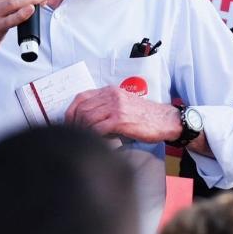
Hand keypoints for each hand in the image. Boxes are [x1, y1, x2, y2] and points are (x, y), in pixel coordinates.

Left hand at [65, 86, 181, 142]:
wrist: (165, 120)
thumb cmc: (145, 116)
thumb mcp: (124, 104)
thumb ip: (107, 106)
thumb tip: (88, 119)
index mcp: (110, 91)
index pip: (82, 97)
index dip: (71, 111)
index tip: (68, 122)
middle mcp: (112, 96)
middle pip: (82, 108)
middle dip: (73, 123)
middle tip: (72, 134)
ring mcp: (116, 107)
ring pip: (88, 118)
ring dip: (82, 130)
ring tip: (82, 139)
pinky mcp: (120, 120)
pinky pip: (98, 128)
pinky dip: (93, 136)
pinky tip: (93, 142)